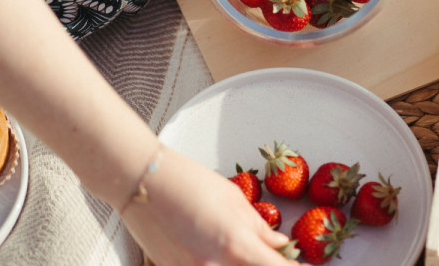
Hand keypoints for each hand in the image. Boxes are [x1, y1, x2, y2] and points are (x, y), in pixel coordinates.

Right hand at [120, 147, 299, 265]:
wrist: (141, 182)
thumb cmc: (188, 182)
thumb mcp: (234, 199)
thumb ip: (260, 228)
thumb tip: (281, 245)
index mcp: (236, 245)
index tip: (297, 265)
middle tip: (272, 257)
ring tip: (240, 251)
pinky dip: (217, 264)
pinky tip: (216, 251)